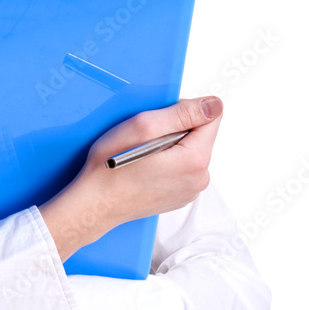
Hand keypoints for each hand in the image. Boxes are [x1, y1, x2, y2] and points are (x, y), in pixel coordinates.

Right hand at [39, 96, 222, 262]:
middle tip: (144, 139)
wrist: (95, 204)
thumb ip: (183, 113)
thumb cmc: (110, 168)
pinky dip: (165, 162)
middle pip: (199, 135)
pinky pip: (180, 168)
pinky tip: (144, 168)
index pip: (210, 116)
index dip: (183, 110)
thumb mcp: (142, 127)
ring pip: (189, 151)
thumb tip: (214, 105)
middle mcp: (199, 178)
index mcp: (195, 160)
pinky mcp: (179, 196)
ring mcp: (190, 191)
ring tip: (142, 155)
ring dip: (169, 146)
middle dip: (174, 129)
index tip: (159, 121)